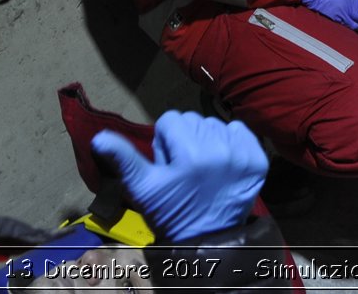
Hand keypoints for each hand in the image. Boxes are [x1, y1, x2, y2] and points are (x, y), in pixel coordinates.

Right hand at [90, 112, 266, 242]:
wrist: (207, 238)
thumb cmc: (171, 212)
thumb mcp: (143, 188)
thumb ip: (124, 159)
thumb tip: (100, 138)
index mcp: (191, 155)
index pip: (171, 119)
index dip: (165, 141)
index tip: (169, 164)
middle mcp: (220, 150)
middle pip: (193, 120)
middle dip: (184, 139)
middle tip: (184, 168)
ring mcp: (242, 155)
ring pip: (214, 124)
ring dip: (205, 140)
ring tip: (202, 168)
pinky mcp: (257, 160)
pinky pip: (240, 130)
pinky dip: (230, 141)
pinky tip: (222, 163)